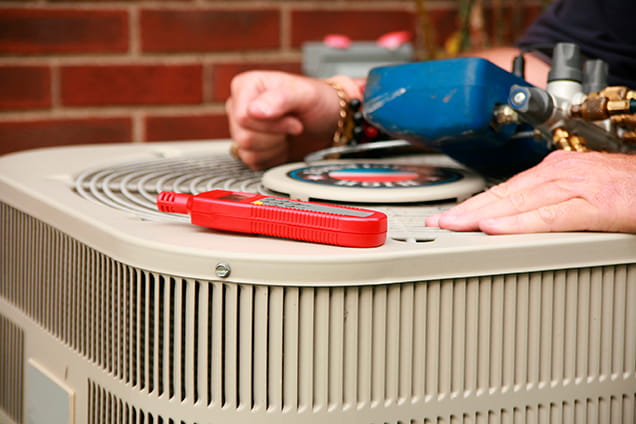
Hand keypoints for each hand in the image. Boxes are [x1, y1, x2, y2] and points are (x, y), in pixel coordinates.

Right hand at [226, 71, 342, 168]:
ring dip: (274, 147)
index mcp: (246, 85)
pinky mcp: (248, 147)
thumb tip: (254, 110)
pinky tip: (283, 144)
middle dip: (275, 136)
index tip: (294, 121)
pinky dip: (272, 157)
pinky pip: (252, 161)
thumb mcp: (305, 94)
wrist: (327, 121)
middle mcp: (239, 105)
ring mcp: (241, 127)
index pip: (243, 116)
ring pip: (246, 150)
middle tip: (293, 126)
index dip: (272, 125)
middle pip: (244, 136)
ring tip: (287, 134)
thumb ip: (280, 99)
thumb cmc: (316, 102)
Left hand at [427, 150, 635, 233]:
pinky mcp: (595, 204)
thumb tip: (520, 216)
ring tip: (452, 227)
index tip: (447, 218)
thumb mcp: (582, 190)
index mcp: (555, 170)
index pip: (504, 190)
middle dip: (466, 211)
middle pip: (503, 195)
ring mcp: (576, 186)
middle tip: (436, 224)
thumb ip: (552, 200)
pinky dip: (519, 222)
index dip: (473, 205)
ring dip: (481, 215)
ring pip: (518, 202)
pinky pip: (550, 216)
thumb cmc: (630, 188)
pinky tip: (495, 228)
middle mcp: (560, 173)